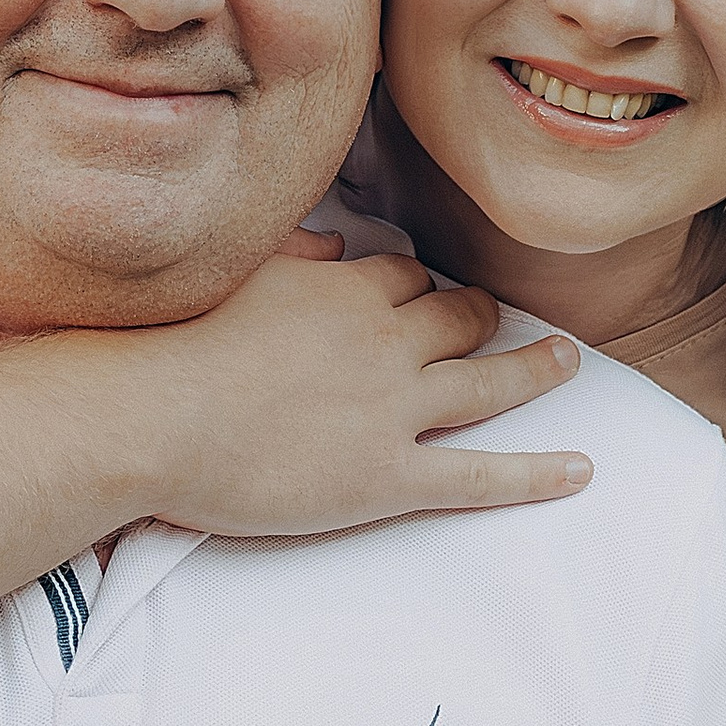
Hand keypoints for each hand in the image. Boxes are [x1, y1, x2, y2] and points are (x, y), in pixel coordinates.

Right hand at [124, 244, 591, 534]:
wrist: (145, 416)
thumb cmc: (164, 345)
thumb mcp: (227, 274)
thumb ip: (290, 257)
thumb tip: (333, 249)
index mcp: (341, 291)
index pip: (402, 276)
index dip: (415, 286)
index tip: (417, 293)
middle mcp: (382, 341)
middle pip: (454, 317)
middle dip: (479, 315)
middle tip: (497, 318)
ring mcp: (392, 410)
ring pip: (485, 380)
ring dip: (533, 368)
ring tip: (566, 360)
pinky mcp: (386, 476)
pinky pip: (480, 476)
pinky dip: (536, 474)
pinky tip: (581, 470)